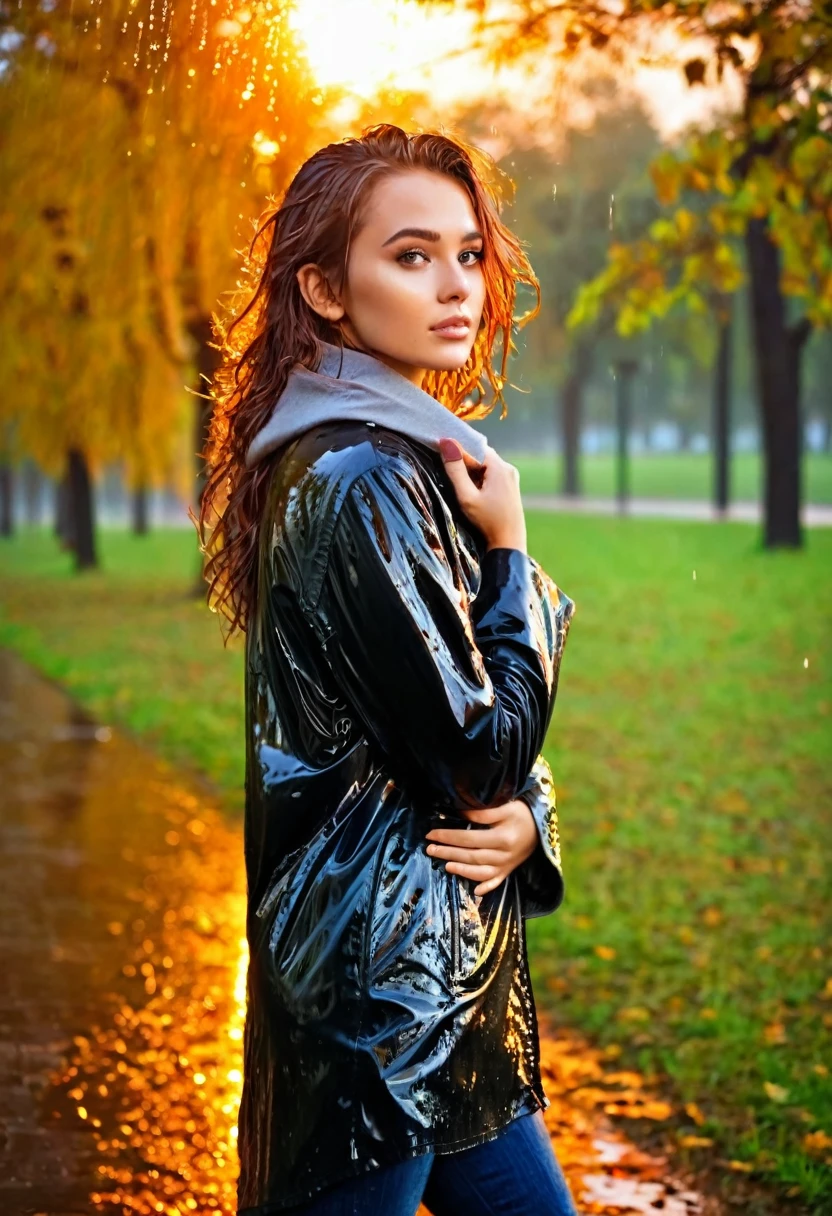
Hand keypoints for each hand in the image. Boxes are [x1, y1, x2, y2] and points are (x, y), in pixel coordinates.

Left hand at [424, 800, 538, 895]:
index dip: (448, 836)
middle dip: (448, 853)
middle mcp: (504, 855)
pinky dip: (486, 887)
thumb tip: (460, 813)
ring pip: (480, 872)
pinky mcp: (509, 870)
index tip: (431, 834)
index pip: (468, 838)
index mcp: (502, 837)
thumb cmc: (523, 813)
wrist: (543, 826)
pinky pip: (496, 882)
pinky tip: (475, 892)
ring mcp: (507, 865)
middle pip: (471, 856)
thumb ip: (484, 812)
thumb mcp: (506, 807)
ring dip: (461, 870)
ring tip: (445, 865)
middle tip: (429, 849)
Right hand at [438, 438, 526, 553]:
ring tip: (458, 481)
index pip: (474, 448)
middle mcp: (508, 468)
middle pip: (480, 456)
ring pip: (485, 465)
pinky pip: (491, 475)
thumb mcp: (467, 497)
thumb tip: (446, 442)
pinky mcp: (510, 488)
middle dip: (463, 460)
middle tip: (445, 467)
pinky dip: (479, 478)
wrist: (509, 544)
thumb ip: (455, 470)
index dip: (456, 449)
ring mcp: (511, 478)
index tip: (437, 446)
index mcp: (500, 467)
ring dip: (471, 470)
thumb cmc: (487, 522)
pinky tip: (471, 489)